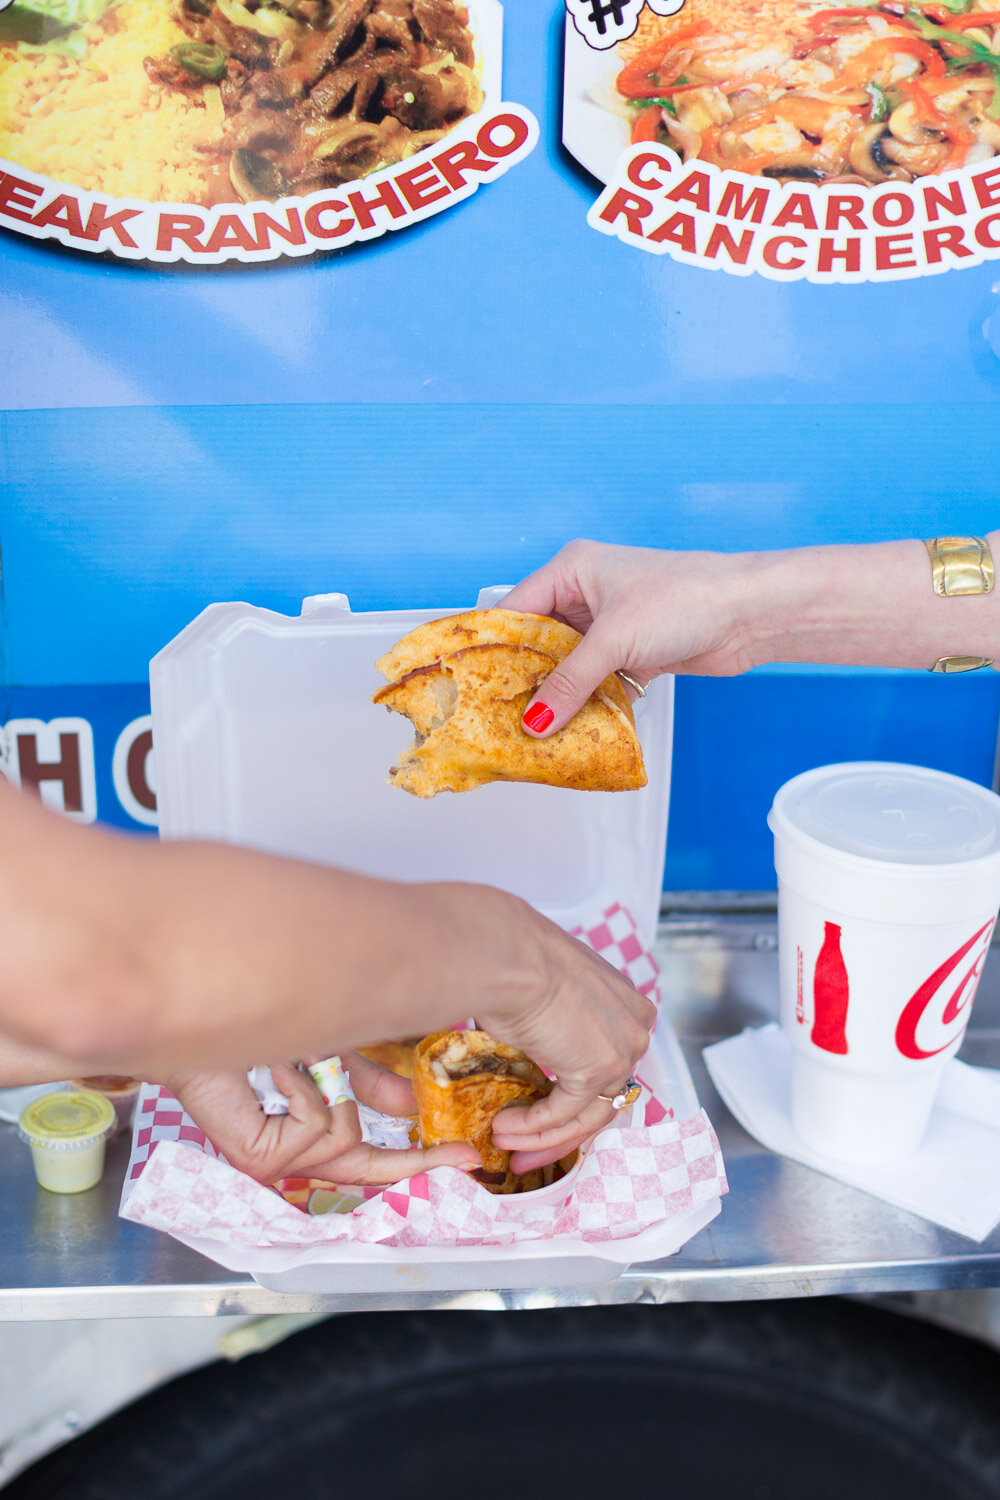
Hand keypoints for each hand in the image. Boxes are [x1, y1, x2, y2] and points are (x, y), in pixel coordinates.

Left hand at [168, 1051, 479, 1186]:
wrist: (207, 1011)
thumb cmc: (258, 1030)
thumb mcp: (333, 1056)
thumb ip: (369, 1083)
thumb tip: (411, 1104)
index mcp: (307, 1139)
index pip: (372, 1163)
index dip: (420, 1162)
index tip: (466, 1159)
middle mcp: (289, 1160)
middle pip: (367, 1168)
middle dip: (416, 1158)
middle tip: (461, 1154)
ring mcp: (272, 1163)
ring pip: (346, 1137)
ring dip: (331, 1083)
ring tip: (300, 1055)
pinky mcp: (257, 1158)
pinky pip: (318, 1125)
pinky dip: (306, 1087)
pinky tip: (278, 1069)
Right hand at [456, 888, 654, 1165]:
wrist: (506, 954)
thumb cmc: (512, 960)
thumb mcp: (542, 994)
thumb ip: (550, 1028)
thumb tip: (523, 1050)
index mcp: (625, 1003)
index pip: (608, 1067)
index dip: (573, 1098)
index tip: (541, 1112)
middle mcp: (635, 1027)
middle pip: (602, 1097)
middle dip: (559, 1132)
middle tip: (524, 1150)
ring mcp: (623, 1050)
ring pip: (586, 1115)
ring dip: (541, 1136)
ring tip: (504, 1141)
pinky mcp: (599, 1071)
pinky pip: (565, 1114)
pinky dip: (532, 1126)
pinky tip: (502, 1127)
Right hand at [502, 539, 765, 735]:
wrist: (749, 614)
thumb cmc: (686, 598)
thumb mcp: (615, 640)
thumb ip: (570, 682)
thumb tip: (536, 719)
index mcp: (573, 569)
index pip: (517, 609)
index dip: (495, 647)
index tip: (472, 682)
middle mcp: (588, 594)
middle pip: (540, 642)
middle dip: (526, 678)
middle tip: (501, 714)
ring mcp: (611, 625)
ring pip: (570, 666)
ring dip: (559, 695)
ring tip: (533, 728)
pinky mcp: (633, 653)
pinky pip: (597, 682)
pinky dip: (588, 703)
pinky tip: (573, 727)